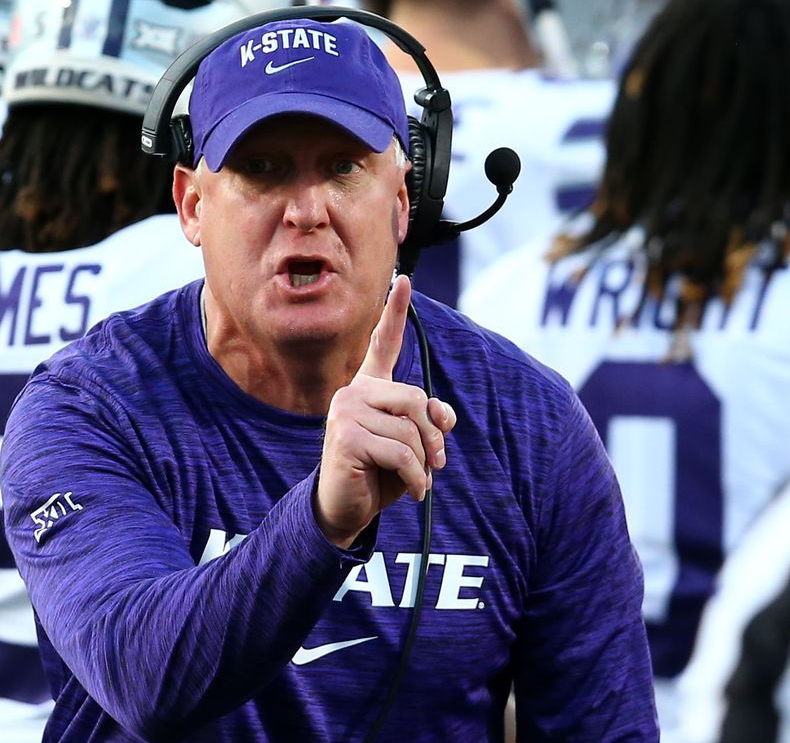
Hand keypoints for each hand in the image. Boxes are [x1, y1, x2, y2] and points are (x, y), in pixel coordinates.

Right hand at [316, 275, 456, 547]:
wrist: (347, 508)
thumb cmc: (380, 473)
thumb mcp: (413, 445)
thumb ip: (430, 422)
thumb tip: (443, 416)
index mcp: (369, 387)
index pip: (384, 344)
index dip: (395, 312)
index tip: (405, 280)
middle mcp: (353, 392)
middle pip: (416, 399)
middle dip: (433, 436)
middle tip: (437, 463)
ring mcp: (346, 412)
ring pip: (411, 430)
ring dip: (424, 463)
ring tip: (418, 481)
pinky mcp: (346, 437)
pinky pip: (401, 453)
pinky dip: (415, 478)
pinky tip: (414, 493)